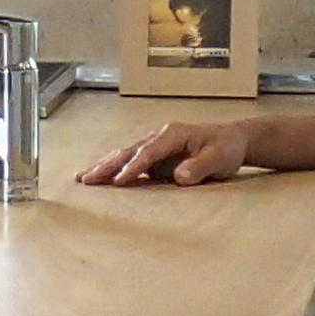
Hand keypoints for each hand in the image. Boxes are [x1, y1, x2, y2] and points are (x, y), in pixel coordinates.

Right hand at [78, 119, 258, 185]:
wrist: (231, 140)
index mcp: (173, 134)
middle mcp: (160, 136)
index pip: (148, 152)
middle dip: (107, 165)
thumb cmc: (225, 148)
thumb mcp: (219, 158)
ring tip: (83, 178)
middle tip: (86, 179)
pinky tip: (100, 177)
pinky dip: (113, 168)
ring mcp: (155, 145)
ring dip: (104, 166)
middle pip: (128, 151)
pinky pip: (130, 161)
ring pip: (124, 154)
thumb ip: (200, 166)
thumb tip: (180, 176)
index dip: (133, 166)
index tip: (119, 181)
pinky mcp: (155, 156)